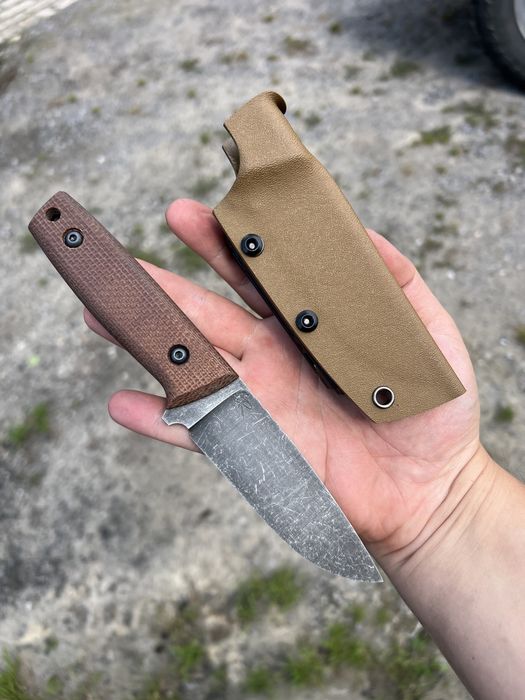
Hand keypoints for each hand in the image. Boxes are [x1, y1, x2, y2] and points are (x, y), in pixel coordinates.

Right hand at [85, 199, 484, 560]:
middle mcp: (275, 355)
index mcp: (309, 325)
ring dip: (146, 338)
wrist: (428, 490)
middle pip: (209, 311)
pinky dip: (160, 420)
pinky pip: (201, 430)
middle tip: (121, 255)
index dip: (224, 245)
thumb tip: (362, 232)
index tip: (195, 213)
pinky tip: (122, 403)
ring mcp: (262, 399)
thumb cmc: (432, 411)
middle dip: (166, 281)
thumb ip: (396, 282)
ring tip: (101, 310)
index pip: (258, 275)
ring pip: (194, 361)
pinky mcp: (258, 444)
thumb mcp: (428, 333)